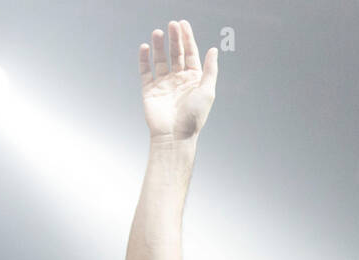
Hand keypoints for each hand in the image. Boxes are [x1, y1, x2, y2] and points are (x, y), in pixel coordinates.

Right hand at [138, 19, 217, 139]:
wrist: (174, 136)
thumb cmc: (193, 117)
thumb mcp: (207, 91)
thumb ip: (210, 70)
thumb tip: (214, 50)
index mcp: (193, 80)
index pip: (191, 54)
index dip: (187, 38)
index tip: (183, 24)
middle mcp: (179, 80)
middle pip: (176, 54)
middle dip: (174, 39)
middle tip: (172, 24)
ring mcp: (164, 84)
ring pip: (160, 60)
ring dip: (159, 45)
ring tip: (157, 32)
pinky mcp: (150, 90)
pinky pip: (146, 71)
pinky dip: (144, 59)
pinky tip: (145, 48)